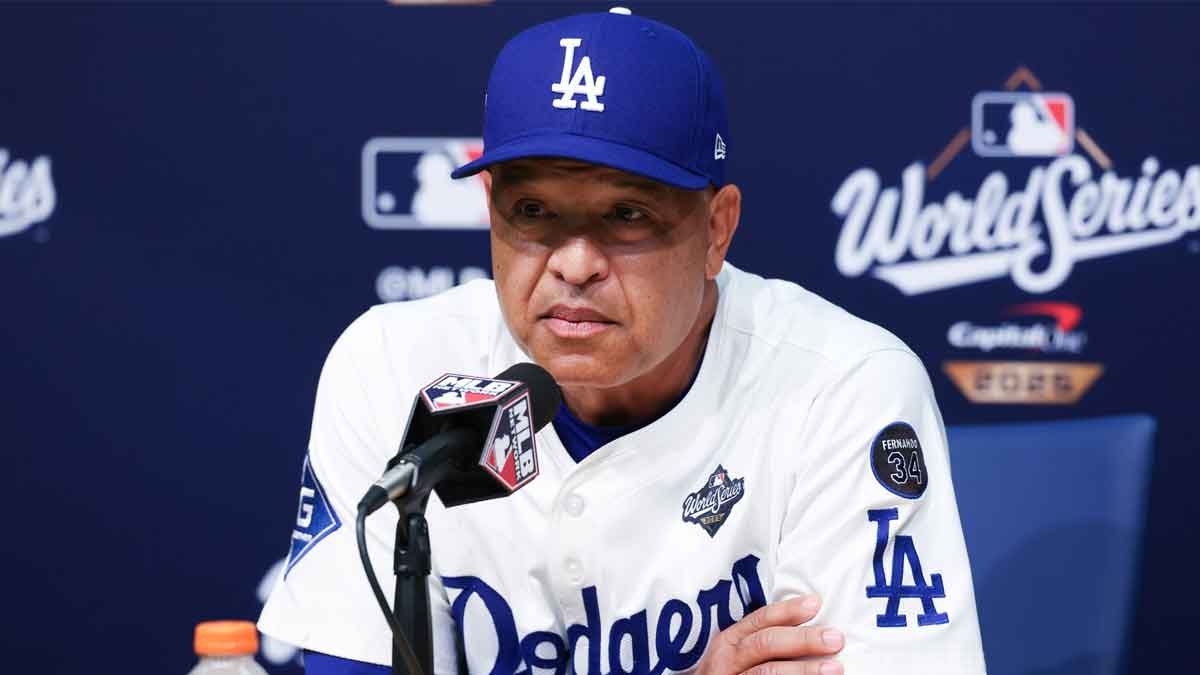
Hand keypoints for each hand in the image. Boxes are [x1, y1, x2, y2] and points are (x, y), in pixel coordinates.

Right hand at [696, 595, 844, 674]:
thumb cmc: (730, 674)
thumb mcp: (736, 654)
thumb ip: (762, 640)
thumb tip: (809, 629)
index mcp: (729, 640)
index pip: (760, 619)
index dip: (788, 610)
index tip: (816, 603)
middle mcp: (727, 660)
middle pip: (766, 644)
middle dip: (802, 640)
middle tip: (835, 639)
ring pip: (769, 672)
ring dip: (804, 670)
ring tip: (835, 668)